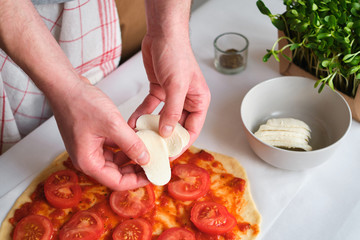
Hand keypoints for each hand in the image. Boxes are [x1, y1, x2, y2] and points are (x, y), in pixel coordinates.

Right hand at [51, 77, 149, 190]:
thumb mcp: (112, 125)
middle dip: (136, 169)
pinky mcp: (93, 138)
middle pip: (117, 173)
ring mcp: (90, 148)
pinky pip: (113, 147)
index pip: (117, 182)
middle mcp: (88, 158)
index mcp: (88, 162)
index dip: (137, 181)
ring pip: (116, 160)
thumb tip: (145, 159)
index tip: (152, 175)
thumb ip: (131, 144)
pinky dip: (125, 145)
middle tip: (154, 163)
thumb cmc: (80, 103)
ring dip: (132, 156)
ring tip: (150, 151)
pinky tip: (138, 139)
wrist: (66, 85)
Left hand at [128, 34, 210, 149]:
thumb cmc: (177, 55)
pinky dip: (142, 115)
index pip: (192, 129)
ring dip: (152, 127)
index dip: (181, 143)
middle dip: (164, 138)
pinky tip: (133, 123)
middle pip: (176, 126)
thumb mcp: (176, 86)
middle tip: (152, 150)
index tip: (169, 155)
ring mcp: (172, 96)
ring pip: (162, 118)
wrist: (162, 34)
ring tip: (141, 139)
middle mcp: (187, 100)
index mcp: (199, 101)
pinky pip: (150, 108)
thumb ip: (172, 111)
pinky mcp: (159, 91)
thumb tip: (166, 133)